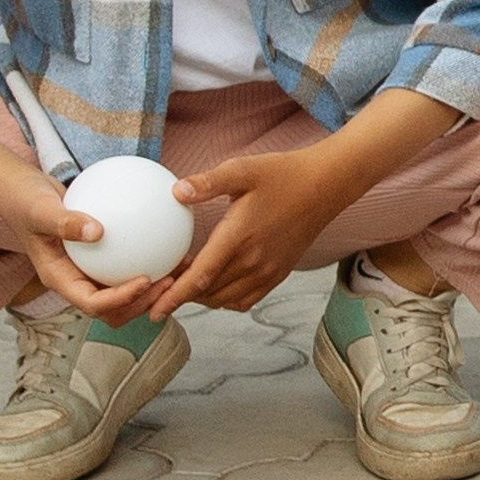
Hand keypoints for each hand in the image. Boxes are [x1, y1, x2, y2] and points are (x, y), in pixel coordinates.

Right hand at [6, 163, 168, 323]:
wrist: (20, 190)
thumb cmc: (24, 199)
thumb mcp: (40, 208)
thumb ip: (64, 222)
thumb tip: (97, 232)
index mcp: (60, 279)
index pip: (93, 304)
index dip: (121, 300)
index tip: (145, 279)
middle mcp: (75, 282)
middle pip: (114, 311)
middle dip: (143, 304)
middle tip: (170, 281)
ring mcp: (87, 272)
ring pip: (124, 294)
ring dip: (152, 290)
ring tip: (179, 270)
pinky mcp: (98, 258)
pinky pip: (126, 265)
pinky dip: (148, 260)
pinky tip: (171, 242)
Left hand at [151, 147, 351, 315]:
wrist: (325, 185)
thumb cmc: (283, 174)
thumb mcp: (242, 169)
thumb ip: (208, 182)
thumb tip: (175, 192)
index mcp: (239, 237)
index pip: (200, 277)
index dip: (174, 296)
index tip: (154, 309)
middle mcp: (254, 261)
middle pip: (208, 293)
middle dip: (181, 295)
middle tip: (161, 284)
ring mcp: (268, 271)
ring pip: (225, 300)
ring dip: (202, 297)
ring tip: (185, 282)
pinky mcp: (278, 274)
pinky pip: (245, 300)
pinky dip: (224, 299)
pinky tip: (214, 285)